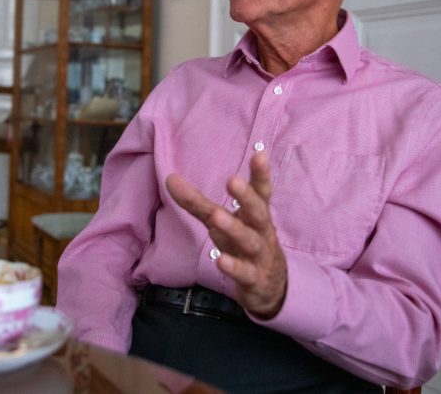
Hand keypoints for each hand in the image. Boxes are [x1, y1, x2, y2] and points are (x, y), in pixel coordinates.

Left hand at [165, 152, 286, 318]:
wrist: (270, 286)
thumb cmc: (243, 243)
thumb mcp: (223, 221)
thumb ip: (198, 202)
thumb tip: (170, 178)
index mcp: (256, 214)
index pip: (261, 191)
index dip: (261, 174)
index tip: (259, 153)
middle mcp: (261, 231)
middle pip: (258, 212)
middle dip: (246, 196)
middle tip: (232, 180)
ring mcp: (259, 256)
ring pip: (250, 241)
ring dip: (234, 229)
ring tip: (217, 217)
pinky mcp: (253, 279)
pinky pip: (244, 273)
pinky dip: (233, 267)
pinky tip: (219, 260)